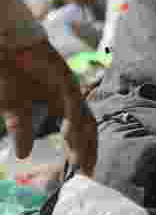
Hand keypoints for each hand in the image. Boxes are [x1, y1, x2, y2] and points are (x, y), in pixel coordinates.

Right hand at [0, 40, 96, 175]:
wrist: (8, 42)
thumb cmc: (10, 70)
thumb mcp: (14, 104)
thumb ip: (21, 127)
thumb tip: (24, 155)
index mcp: (59, 103)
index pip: (79, 130)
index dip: (82, 150)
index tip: (81, 171)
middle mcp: (69, 96)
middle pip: (88, 126)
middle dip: (89, 150)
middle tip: (87, 172)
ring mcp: (69, 85)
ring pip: (84, 116)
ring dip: (83, 140)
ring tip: (80, 160)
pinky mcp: (63, 76)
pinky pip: (72, 101)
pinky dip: (72, 119)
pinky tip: (69, 135)